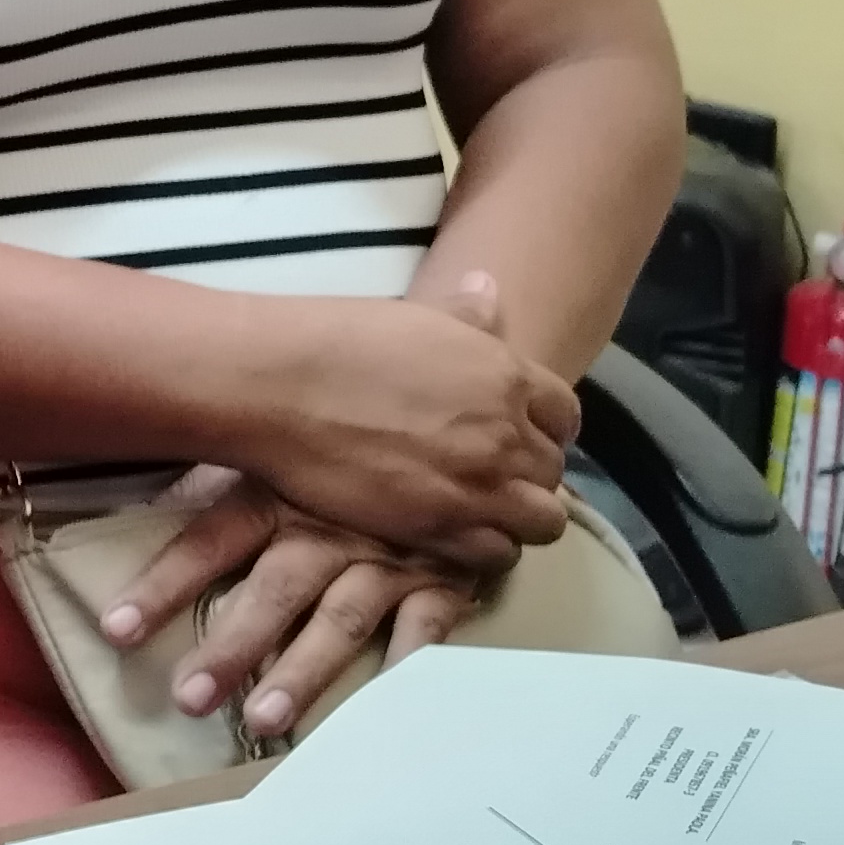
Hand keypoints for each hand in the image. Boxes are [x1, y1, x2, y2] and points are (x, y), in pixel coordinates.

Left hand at [97, 471, 485, 742]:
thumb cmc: (345, 447)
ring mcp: (387, 555)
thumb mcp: (281, 443)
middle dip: (232, 645)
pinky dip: (407, 664)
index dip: (163, 583)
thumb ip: (220, 463)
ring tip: (263, 720)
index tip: (117, 629)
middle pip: (274, 589)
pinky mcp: (441, 579)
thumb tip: (140, 453)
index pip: (210, 541)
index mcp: (279, 492)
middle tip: (188, 699)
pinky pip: (425, 626)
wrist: (454, 428)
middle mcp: (329, 527)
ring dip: (303, 670)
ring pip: (339, 618)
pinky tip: (383, 707)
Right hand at [244, 273, 577, 570]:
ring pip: (541, 522)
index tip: (519, 440)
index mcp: (506, 374)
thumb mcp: (415, 316)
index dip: (544, 431)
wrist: (277, 385)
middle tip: (487, 481)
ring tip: (475, 514)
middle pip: (553, 473)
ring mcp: (478, 485)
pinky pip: (498, 555)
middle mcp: (505, 433)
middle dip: (528, 478)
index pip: (566, 416)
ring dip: (515, 520)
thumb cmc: (336, 342)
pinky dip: (483, 551)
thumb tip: (490, 289)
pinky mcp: (441, 527)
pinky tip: (449, 534)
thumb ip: (465, 314)